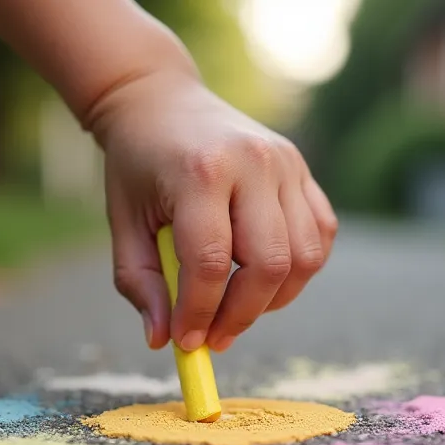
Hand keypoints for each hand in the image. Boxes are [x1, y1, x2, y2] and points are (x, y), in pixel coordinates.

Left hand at [90, 73, 337, 352]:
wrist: (161, 103)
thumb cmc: (137, 166)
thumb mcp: (124, 223)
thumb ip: (140, 282)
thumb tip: (162, 340)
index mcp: (201, 171)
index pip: (212, 262)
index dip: (200, 313)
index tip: (186, 342)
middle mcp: (253, 163)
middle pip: (269, 264)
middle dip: (241, 315)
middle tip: (213, 337)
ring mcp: (286, 163)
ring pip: (305, 256)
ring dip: (274, 298)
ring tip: (236, 307)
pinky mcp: (302, 170)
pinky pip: (321, 234)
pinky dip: (300, 269)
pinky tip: (263, 278)